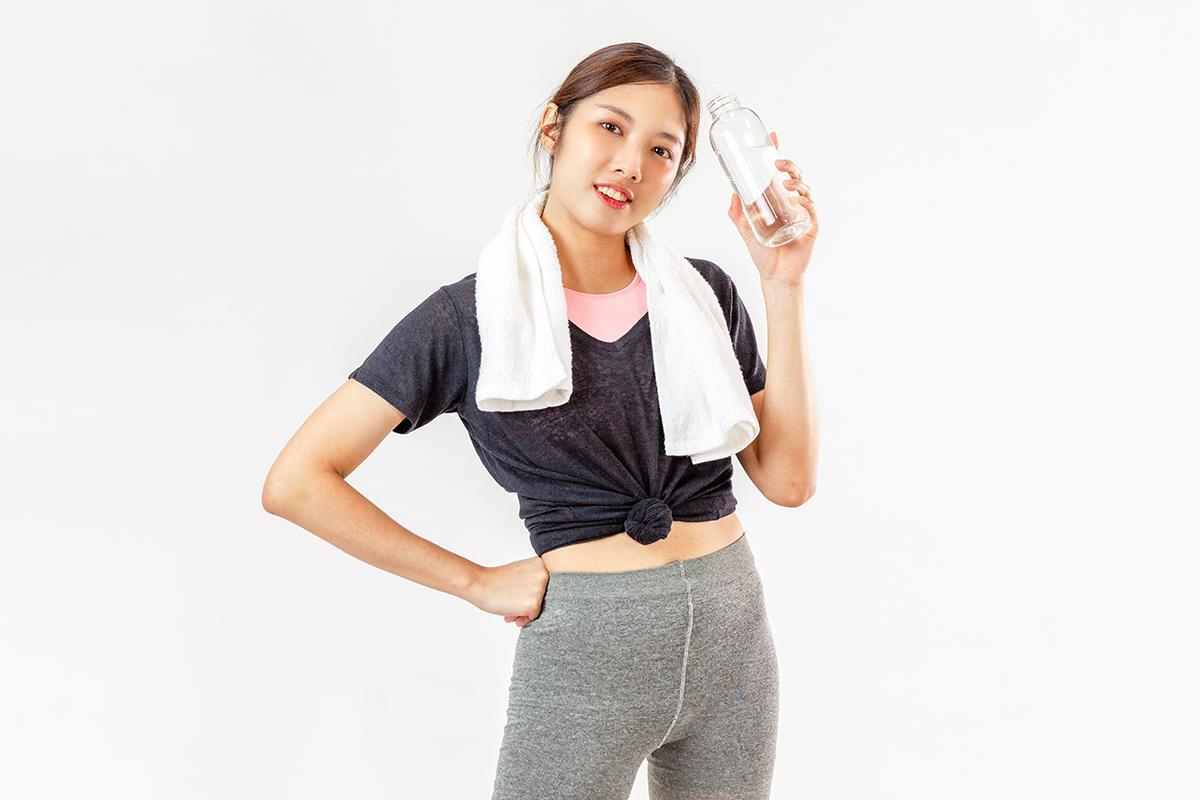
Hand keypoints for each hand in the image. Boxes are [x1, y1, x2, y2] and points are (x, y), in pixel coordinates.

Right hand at [470, 555, 549, 626]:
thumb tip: (541, 598)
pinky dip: (524, 619)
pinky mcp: (533, 604)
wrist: (479, 584)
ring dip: (526, 612)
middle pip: (545, 596)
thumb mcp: (520, 573)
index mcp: (540, 564)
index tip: (522, 594)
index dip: (534, 592)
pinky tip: (510, 615)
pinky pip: (533, 616)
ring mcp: (539, 590)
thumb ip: (533, 581)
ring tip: (511, 611)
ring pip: (540, 607)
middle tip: (514, 604)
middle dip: (529, 603)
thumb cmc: (496, 580)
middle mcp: (543, 575)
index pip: (547, 584)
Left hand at [727, 130, 818, 286]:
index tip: (773, 136)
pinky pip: (811, 206)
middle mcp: (791, 203)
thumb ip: (737, 213)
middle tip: (776, 162)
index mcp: (776, 200)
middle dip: (787, 163)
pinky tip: (797, 196)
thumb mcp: (745, 230)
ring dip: (796, 179)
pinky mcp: (811, 224)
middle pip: (794, 174)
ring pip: (804, 187)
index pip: (778, 172)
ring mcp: (802, 212)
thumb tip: (733, 194)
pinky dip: (805, 198)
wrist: (775, 276)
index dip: (776, 154)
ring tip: (785, 181)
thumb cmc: (763, 254)